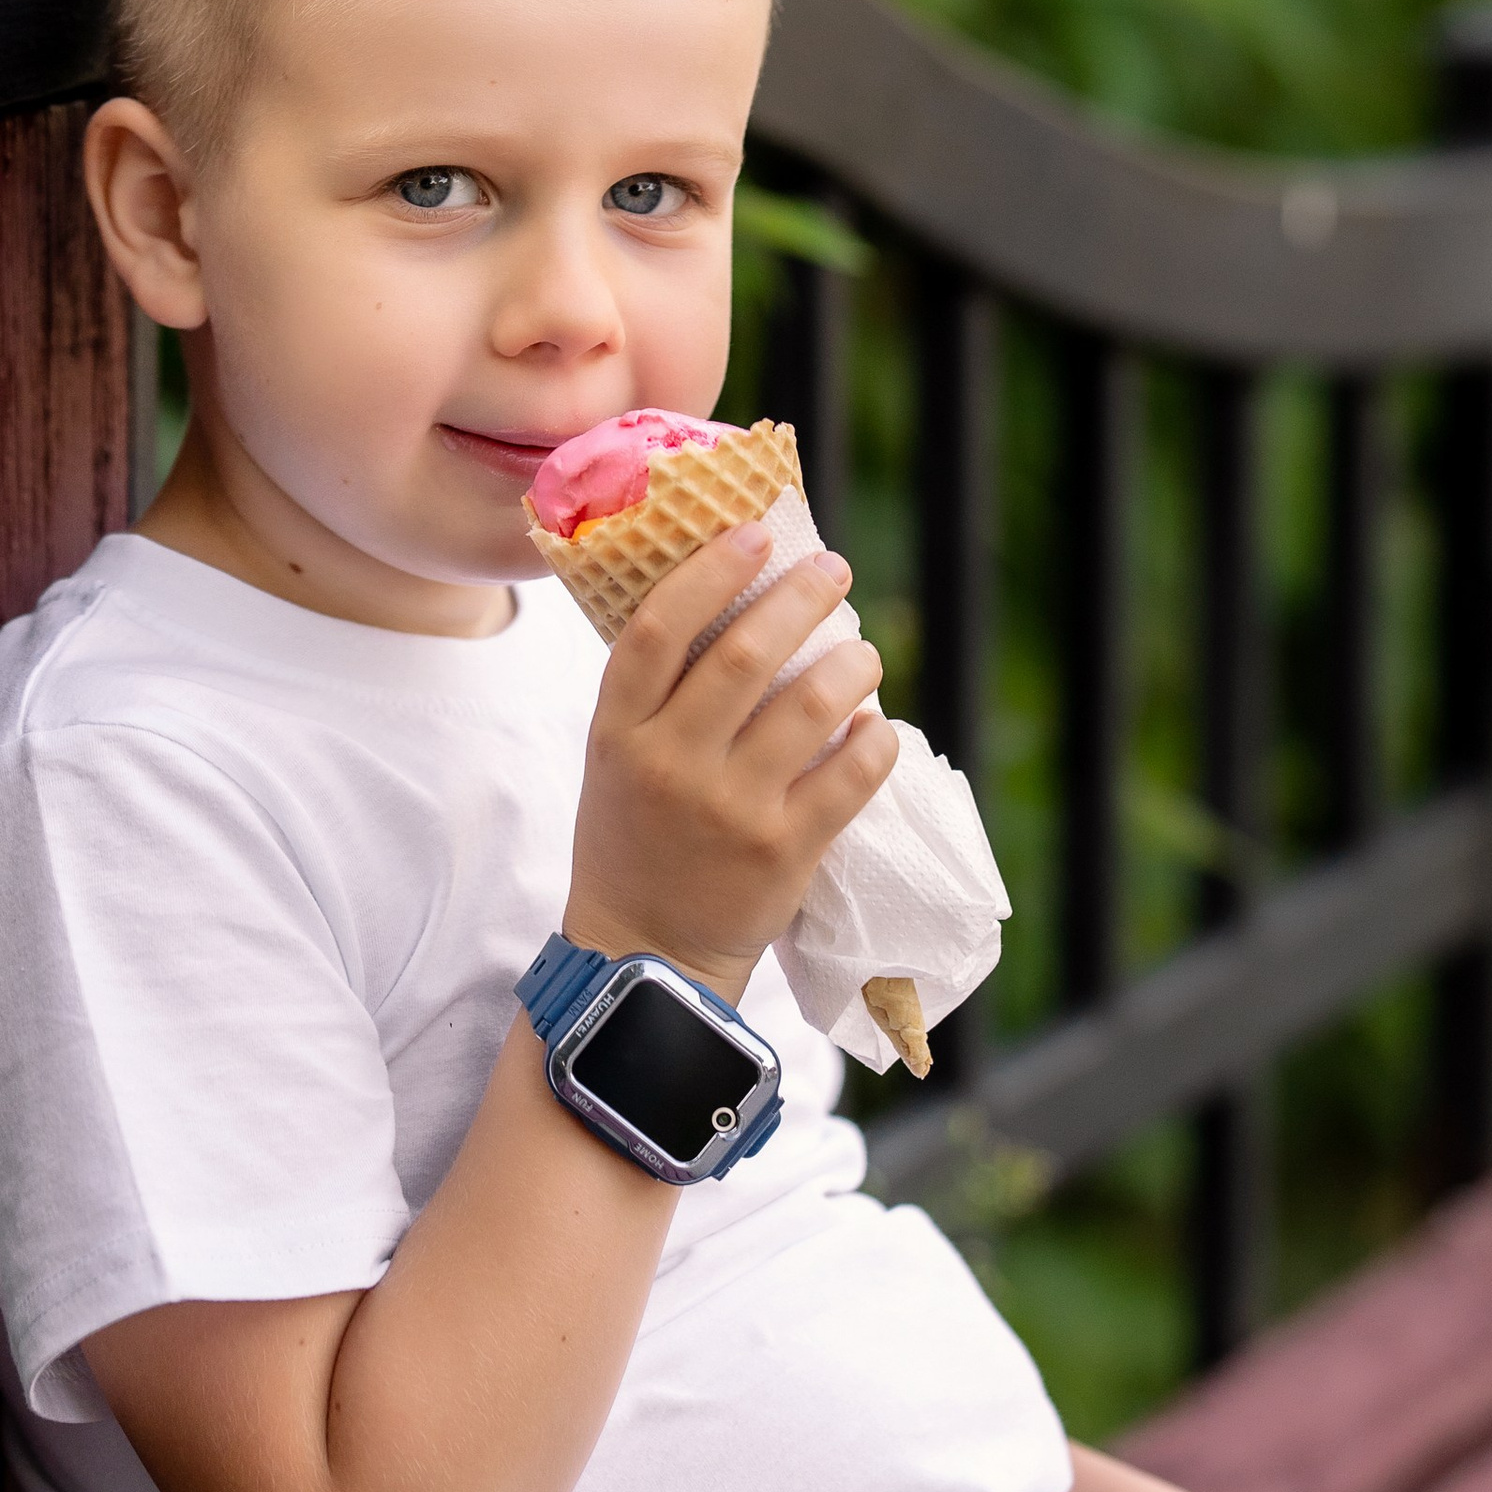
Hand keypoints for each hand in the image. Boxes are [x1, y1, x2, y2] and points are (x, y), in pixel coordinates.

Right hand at [565, 520, 898, 996]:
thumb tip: (736, 599)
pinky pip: (850, 774)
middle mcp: (669, 764)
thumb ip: (658, 694)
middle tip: (833, 570)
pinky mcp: (784, 851)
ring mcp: (729, 808)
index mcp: (617, 733)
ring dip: (852, 663)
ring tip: (864, 653)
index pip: (657, 629)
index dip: (710, 572)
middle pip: (742, 653)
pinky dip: (874, 739)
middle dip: (800, 597)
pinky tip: (876, 727)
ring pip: (810, 705)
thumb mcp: (616, 760)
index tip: (755, 535)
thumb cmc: (635, 839)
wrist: (646, 957)